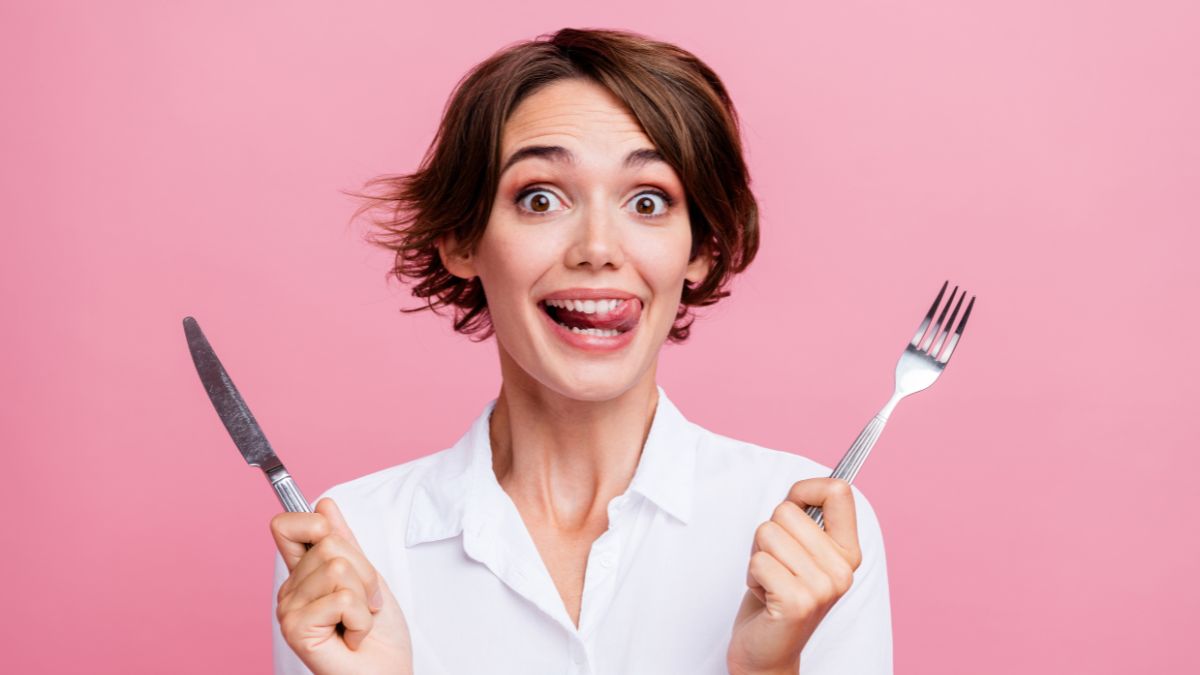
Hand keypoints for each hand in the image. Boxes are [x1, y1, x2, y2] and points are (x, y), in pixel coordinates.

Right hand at [272, 497, 412, 674]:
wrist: (387, 674)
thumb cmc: (380, 636)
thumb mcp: (367, 578)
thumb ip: (345, 542)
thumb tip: (324, 503)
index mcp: (302, 576)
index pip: (289, 525)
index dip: (317, 524)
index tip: (338, 543)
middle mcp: (289, 591)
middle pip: (329, 544)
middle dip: (364, 573)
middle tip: (364, 604)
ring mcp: (288, 610)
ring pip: (338, 568)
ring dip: (365, 597)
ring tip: (359, 622)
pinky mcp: (296, 628)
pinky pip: (341, 598)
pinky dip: (360, 618)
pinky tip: (352, 637)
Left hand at [727, 478, 862, 674]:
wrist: (768, 652)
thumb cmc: (778, 594)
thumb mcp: (800, 552)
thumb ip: (805, 521)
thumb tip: (804, 488)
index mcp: (848, 551)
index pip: (839, 491)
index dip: (806, 489)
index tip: (793, 504)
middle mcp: (842, 569)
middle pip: (787, 510)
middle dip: (768, 534)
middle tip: (776, 564)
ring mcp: (823, 587)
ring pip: (768, 533)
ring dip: (758, 556)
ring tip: (771, 580)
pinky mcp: (798, 602)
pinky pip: (759, 560)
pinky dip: (752, 576)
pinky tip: (766, 596)